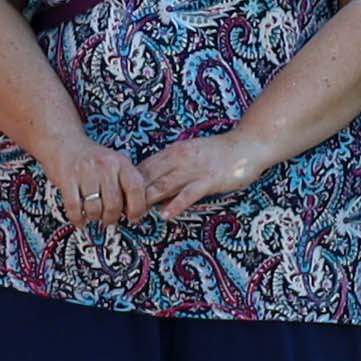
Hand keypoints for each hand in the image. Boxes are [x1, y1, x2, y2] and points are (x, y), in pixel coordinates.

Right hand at [34, 126, 140, 226]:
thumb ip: (127, 185)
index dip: (137, 208)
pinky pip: (74, 208)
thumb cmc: (93, 159)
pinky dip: (78, 218)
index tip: (133, 217)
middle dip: (111, 218)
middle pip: (114, 204)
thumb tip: (135, 214)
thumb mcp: (116, 164)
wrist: (64, 142)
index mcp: (121, 162)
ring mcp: (85, 172)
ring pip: (94, 209)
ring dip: (94, 217)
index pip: (136, 188)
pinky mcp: (67, 179)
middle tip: (108, 218)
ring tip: (93, 213)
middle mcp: (105, 166)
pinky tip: (80, 217)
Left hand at [122, 129, 269, 219]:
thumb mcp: (190, 156)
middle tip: (115, 212)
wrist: (247, 144)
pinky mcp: (209, 180)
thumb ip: (171, 169)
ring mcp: (193, 169)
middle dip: (130, 195)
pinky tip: (166, 214)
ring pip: (162, 185)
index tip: (113, 198)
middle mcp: (178, 159)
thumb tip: (152, 187)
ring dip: (146, 201)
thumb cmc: (219, 153)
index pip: (142, 168)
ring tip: (133, 216)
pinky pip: (189, 193)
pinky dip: (176, 204)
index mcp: (172, 152)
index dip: (125, 183)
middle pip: (147, 178)